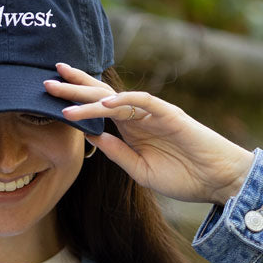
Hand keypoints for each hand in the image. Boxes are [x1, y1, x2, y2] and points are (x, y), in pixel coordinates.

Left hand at [45, 63, 253, 204]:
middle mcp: (138, 117)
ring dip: (88, 97)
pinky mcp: (169, 114)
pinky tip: (102, 105)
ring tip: (63, 98)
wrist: (216, 180)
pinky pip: (142, 102)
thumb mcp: (139, 171)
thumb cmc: (182, 178)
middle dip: (74, 89)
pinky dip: (123, 101)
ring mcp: (153, 113)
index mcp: (130, 130)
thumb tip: (92, 137)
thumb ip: (117, 153)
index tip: (50, 99)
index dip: (75, 102)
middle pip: (101, 96)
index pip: (98, 110)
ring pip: (115, 98)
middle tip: (46, 82)